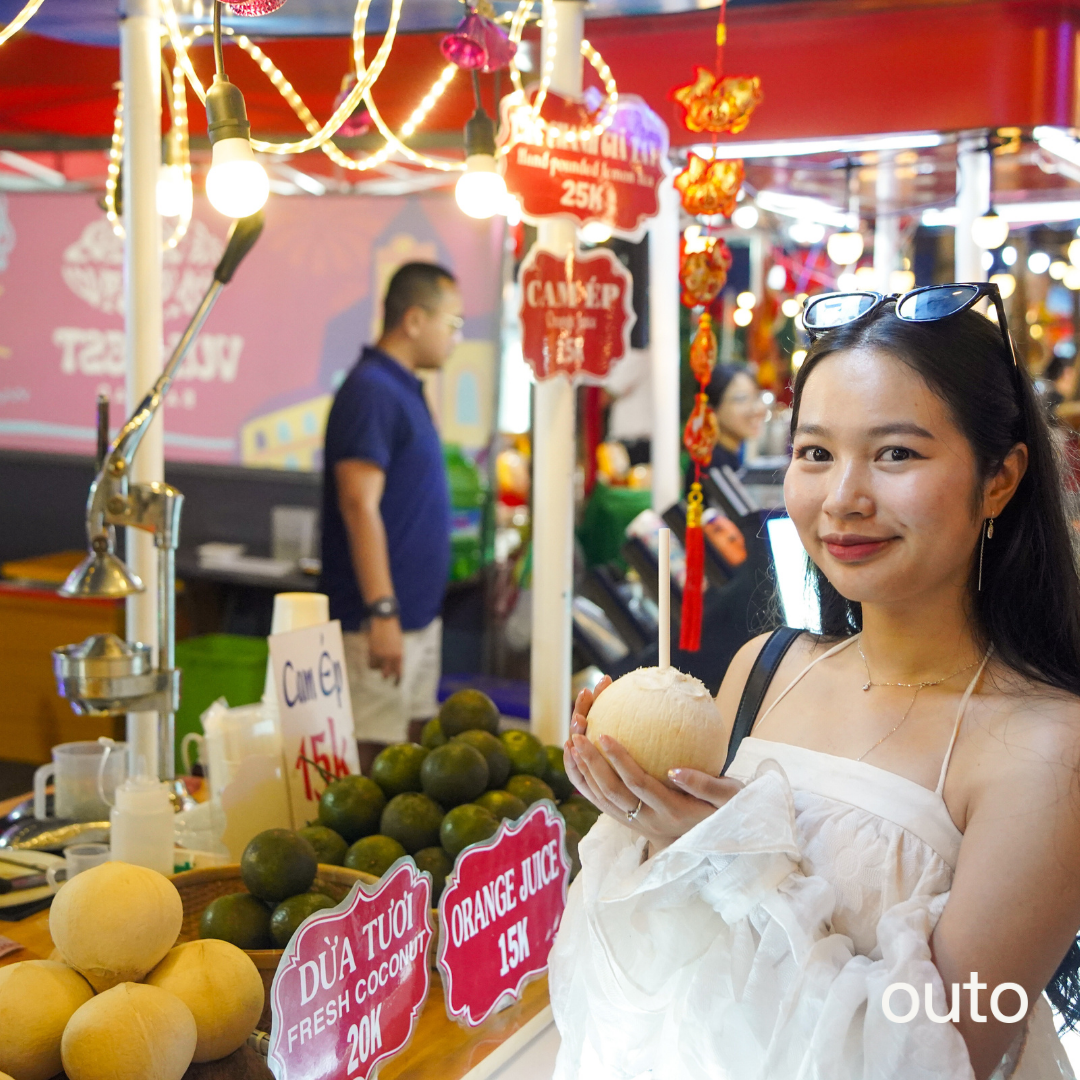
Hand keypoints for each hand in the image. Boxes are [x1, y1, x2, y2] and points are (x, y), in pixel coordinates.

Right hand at [368, 616, 402, 682]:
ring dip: (376, 664)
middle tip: (383, 674)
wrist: (385, 620)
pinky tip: (372, 654)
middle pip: (386, 674)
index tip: (395, 685)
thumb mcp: (398, 645)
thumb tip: (392, 668)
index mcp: (400, 655)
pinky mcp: (372, 651)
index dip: (397, 680)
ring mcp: (380, 654)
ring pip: (376, 668)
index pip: (399, 673)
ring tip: (378, 656)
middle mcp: (391, 657)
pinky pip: (370, 662)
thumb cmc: (393, 631)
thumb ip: (396, 656)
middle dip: (384, 674)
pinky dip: (371, 660)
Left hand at [564, 681, 741, 845]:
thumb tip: (675, 770)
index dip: (620, 761)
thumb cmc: (722, 809)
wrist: (706, 838)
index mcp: (671, 811)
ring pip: (599, 796)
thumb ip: (706, 785)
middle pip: (610, 791)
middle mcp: (647, 820)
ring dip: (582, 768)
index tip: (605, 734)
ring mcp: (632, 821)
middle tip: (579, 731)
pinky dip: (582, 777)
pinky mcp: (623, 819)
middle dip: (591, 761)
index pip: (638, 784)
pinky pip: (596, 798)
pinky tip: (574, 751)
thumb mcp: (727, 798)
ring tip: (571, 737)